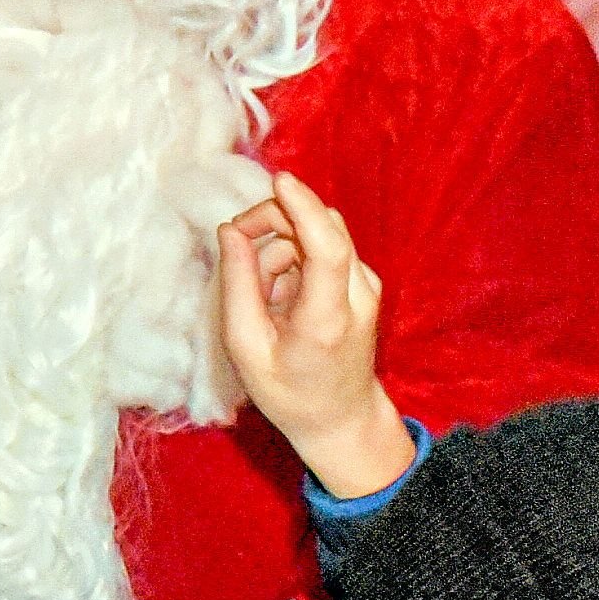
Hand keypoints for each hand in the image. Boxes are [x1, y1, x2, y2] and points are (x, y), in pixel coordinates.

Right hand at [218, 172, 410, 499]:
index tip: (278, 180)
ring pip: (320, 233)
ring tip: (261, 293)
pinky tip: (281, 296)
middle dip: (274, 220)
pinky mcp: (363, 283)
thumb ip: (238, 286)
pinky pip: (324, 248)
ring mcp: (367, 288)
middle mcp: (358, 297)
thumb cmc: (288, 392)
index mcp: (327, 320)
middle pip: (322, 226)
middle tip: (235, 243)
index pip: (326, 247)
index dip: (303, 208)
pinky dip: (295, 258)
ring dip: (281, 246)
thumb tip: (231, 231)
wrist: (341, 419)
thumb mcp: (247, 346)